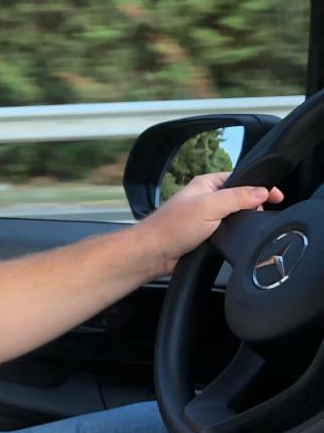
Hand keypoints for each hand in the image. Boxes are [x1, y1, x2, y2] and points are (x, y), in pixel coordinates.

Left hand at [139, 172, 283, 275]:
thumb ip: (236, 198)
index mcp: (207, 184)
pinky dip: (236, 235)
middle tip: (262, 214)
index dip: (259, 186)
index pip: (241, 179)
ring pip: (236, 217)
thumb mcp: (208, 206)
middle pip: (241, 198)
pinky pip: (229, 233)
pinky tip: (238, 240)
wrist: (154, 254)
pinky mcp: (207, 235)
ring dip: (244, 222)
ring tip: (250, 227)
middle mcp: (207, 198)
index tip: (276, 196)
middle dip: (254, 206)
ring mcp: (207, 217)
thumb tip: (261, 192)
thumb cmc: (171, 227)